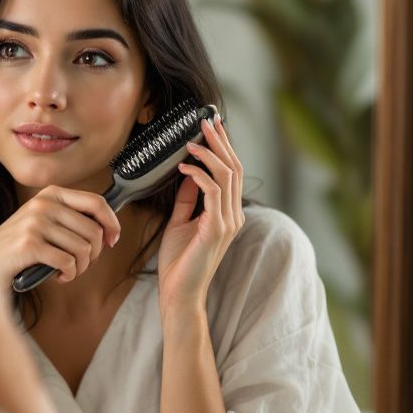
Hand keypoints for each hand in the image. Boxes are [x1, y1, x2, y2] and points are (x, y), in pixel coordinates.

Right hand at [0, 186, 120, 287]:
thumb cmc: (19, 246)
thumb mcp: (44, 221)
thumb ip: (71, 218)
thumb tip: (108, 229)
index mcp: (50, 193)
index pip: (96, 202)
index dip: (112, 223)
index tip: (113, 240)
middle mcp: (43, 203)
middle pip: (93, 231)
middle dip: (93, 255)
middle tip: (80, 264)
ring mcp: (35, 222)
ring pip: (83, 250)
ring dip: (80, 268)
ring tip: (67, 271)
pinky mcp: (28, 244)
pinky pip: (67, 263)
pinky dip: (68, 275)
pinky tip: (58, 276)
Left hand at [157, 116, 244, 318]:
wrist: (179, 293)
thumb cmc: (179, 262)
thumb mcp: (181, 222)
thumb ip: (188, 198)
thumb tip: (189, 171)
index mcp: (228, 214)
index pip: (231, 172)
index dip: (223, 147)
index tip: (211, 126)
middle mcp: (233, 216)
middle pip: (234, 168)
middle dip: (220, 141)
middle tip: (205, 120)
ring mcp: (228, 222)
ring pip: (227, 176)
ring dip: (209, 154)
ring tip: (191, 141)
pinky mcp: (217, 229)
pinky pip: (213, 192)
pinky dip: (198, 175)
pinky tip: (184, 168)